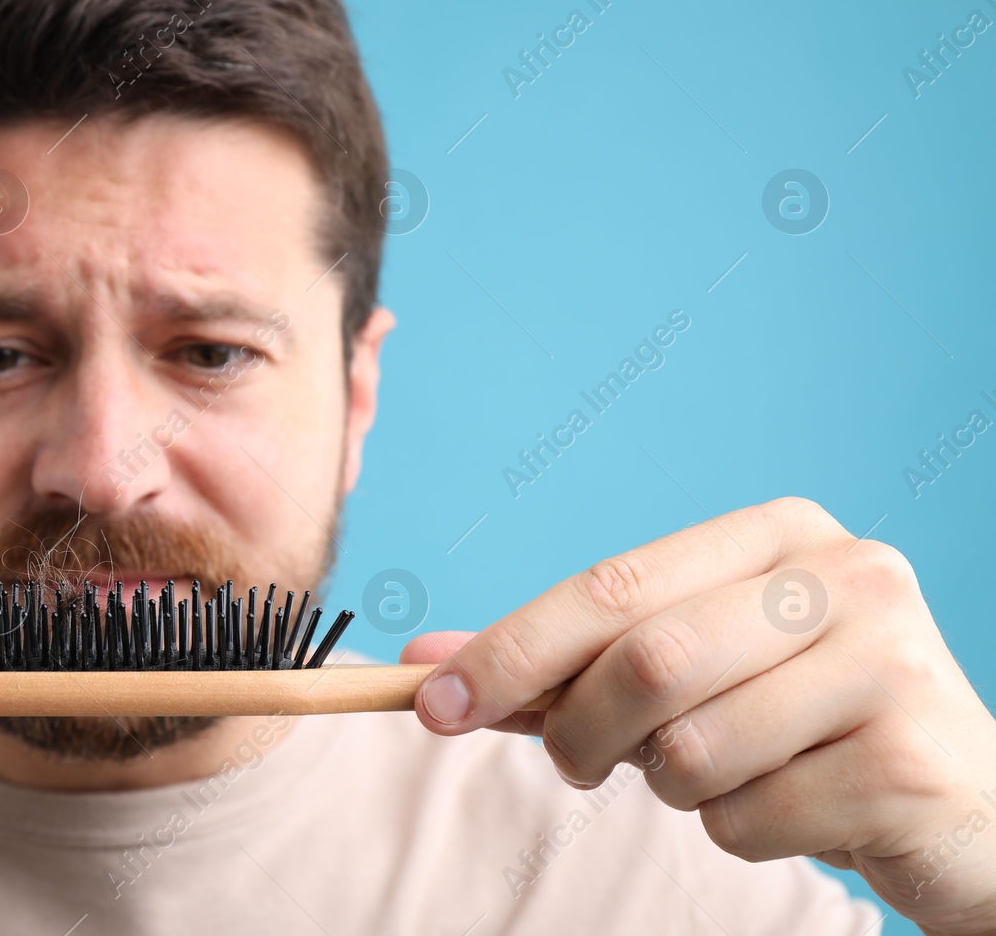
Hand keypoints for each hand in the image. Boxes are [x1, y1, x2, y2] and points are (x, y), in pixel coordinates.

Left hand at [404, 497, 995, 935]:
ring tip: (729, 773)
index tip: (429, 701)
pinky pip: (750, 820)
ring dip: (673, 788)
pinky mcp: (910, 758)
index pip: (610, 585)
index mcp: (777, 534)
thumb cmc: (794, 725)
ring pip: (690, 750)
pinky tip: (797, 807)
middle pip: (645, 661)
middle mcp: (844, 574)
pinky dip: (739, 832)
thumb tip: (423, 662)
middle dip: (578, 731)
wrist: (962, 804)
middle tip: (571, 764)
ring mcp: (891, 660)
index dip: (510, 648)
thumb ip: (559, 664)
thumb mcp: (682, 674)